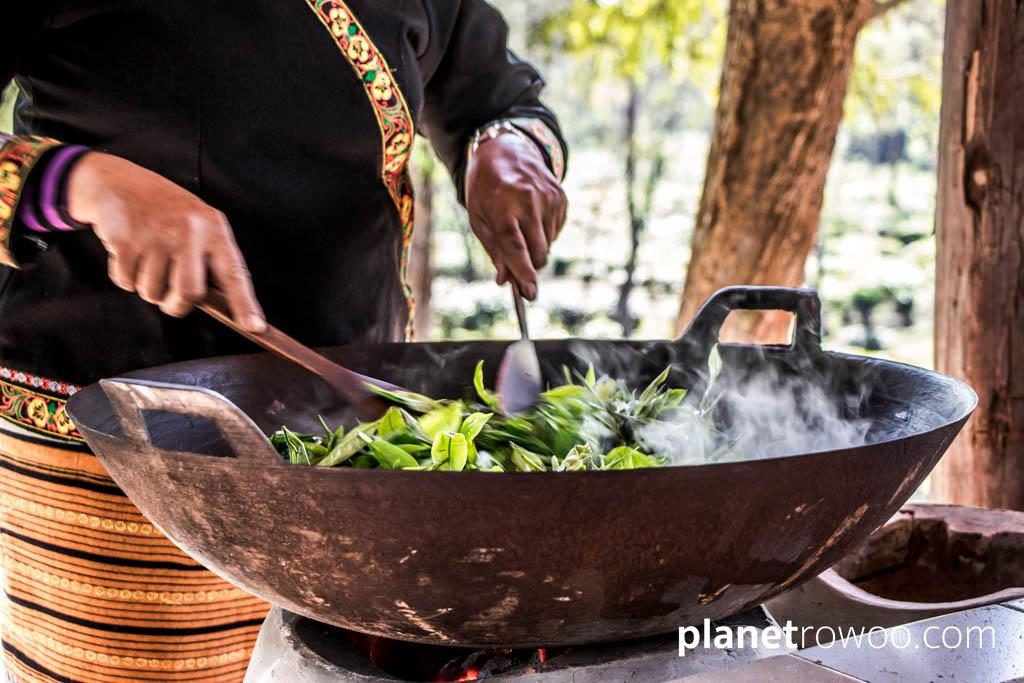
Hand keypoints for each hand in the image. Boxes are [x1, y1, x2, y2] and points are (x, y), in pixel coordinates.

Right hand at [67, 152, 265, 331]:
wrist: (121, 182)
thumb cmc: (168, 212)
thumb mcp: (200, 226)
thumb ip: (211, 262)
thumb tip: (224, 306)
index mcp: (213, 229)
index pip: (234, 274)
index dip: (245, 304)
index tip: (254, 327)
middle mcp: (188, 230)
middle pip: (189, 293)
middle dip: (177, 305)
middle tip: (171, 296)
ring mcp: (155, 234)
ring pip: (152, 293)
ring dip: (148, 288)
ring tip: (148, 260)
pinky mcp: (125, 239)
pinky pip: (125, 282)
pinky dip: (125, 276)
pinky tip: (130, 253)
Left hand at [465, 133, 566, 299]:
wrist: (506, 149)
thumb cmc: (486, 187)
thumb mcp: (479, 217)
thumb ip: (494, 249)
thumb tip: (505, 279)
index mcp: (503, 206)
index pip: (516, 247)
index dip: (523, 273)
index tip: (529, 293)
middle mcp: (529, 201)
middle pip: (538, 252)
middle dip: (529, 265)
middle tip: (517, 264)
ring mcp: (549, 198)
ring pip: (548, 244)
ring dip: (535, 247)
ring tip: (519, 226)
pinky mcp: (561, 197)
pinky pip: (555, 231)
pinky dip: (543, 233)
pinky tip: (531, 217)